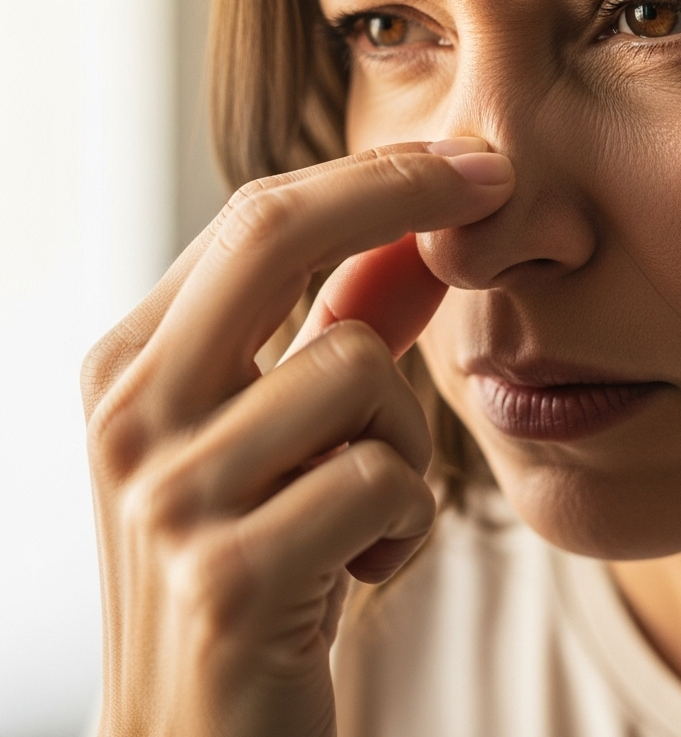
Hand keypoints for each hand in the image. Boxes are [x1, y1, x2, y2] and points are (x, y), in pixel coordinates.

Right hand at [80, 140, 512, 736]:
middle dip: (398, 189)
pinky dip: (404, 524)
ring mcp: (169, 496)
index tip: (469, 159)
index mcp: (132, 364)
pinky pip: (383, 483)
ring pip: (358, 372)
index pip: (257, 218)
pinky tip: (357, 572)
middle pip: (275, 233)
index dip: (374, 174)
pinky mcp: (230, 580)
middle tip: (491, 177)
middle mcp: (131, 414)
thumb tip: (423, 235)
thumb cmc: (259, 566)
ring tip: (366, 509)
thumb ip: (344, 329)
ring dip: (404, 441)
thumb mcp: (285, 436)